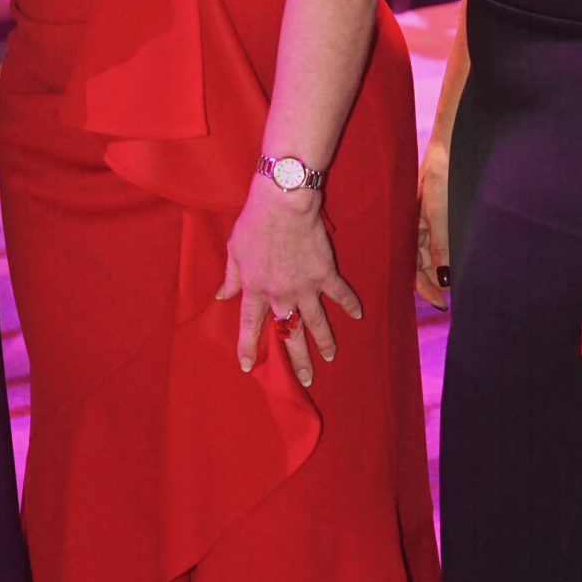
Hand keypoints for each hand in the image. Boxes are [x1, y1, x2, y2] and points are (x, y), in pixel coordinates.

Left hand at [218, 176, 361, 389]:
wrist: (283, 202)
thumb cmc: (254, 222)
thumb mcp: (234, 249)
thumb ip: (230, 277)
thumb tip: (221, 296)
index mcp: (255, 288)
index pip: (250, 325)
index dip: (248, 346)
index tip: (247, 366)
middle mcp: (280, 294)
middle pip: (289, 333)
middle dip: (297, 359)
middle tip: (306, 378)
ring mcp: (305, 286)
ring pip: (316, 322)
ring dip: (325, 341)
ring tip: (332, 357)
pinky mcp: (325, 272)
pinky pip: (339, 293)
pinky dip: (350, 304)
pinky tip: (359, 316)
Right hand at [415, 140, 450, 311]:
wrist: (456, 142)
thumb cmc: (445, 170)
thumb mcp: (441, 210)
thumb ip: (442, 243)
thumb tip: (443, 278)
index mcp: (410, 225)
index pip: (413, 264)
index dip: (424, 285)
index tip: (440, 302)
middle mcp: (418, 225)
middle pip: (422, 263)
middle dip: (432, 283)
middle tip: (448, 301)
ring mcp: (431, 219)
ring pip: (434, 253)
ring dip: (442, 271)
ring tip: (457, 287)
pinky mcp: (444, 213)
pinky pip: (443, 241)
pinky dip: (449, 256)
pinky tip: (456, 265)